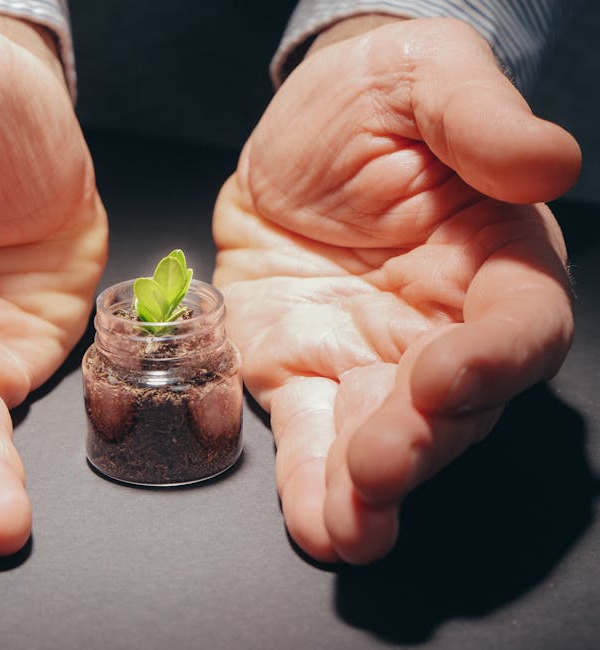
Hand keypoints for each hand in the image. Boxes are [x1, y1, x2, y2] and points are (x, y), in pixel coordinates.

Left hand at [213, 18, 579, 563]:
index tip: (448, 373)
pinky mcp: (303, 373)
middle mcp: (439, 327)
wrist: (289, 137)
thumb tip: (547, 161)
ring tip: (347, 528)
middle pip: (454, 408)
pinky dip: (309, 481)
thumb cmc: (371, 99)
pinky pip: (310, 434)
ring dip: (366, 492)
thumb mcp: (424, 76)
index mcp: (491, 259)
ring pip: (383, 440)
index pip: (518, 324)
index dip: (494, 358)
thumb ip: (480, 119)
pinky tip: (313, 521)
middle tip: (381, 468)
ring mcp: (368, 360)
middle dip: (420, 443)